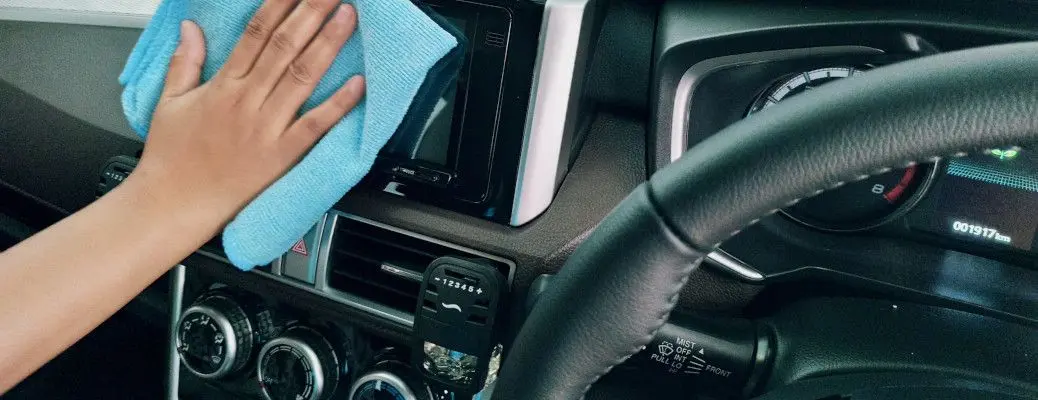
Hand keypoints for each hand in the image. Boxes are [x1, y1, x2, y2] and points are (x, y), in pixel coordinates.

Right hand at [131, 0, 363, 223]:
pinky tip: (358, 84)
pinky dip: (337, 104)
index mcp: (223, 86)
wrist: (172, 204)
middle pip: (284, 46)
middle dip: (310, 12)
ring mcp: (266, 128)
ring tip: (347, 16)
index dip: (279, 5)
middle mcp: (247, 102)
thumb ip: (185, 61)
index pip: (256, 34)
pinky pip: (315, 126)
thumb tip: (191, 27)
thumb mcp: (169, 102)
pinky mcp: (281, 155)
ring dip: (328, 44)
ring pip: (302, 77)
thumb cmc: (172, 158)